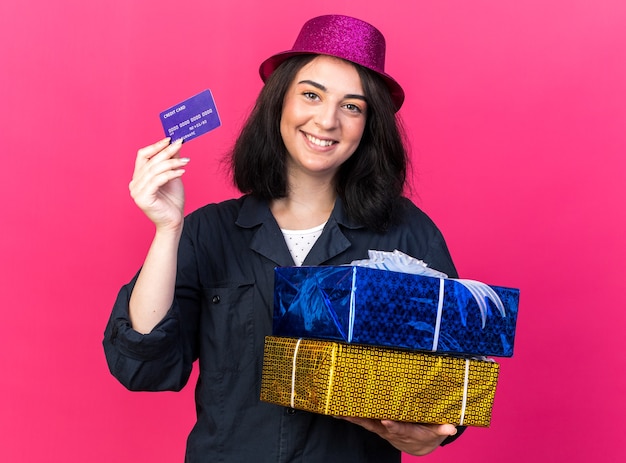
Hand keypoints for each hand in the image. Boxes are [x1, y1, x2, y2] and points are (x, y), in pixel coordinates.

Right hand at [129, 138, 187, 230]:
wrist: (174, 221)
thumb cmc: (172, 201)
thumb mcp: (172, 177)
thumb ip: (171, 162)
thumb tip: (175, 145)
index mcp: (138, 177)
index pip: (142, 156)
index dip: (155, 146)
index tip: (170, 139)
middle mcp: (134, 183)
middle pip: (150, 161)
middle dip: (167, 152)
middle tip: (180, 144)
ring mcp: (136, 191)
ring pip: (155, 170)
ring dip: (172, 163)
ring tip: (186, 161)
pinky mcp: (143, 198)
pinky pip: (158, 180)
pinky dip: (170, 174)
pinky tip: (181, 171)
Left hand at [338, 417, 456, 455]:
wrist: (417, 445)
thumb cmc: (427, 433)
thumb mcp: (435, 432)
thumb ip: (441, 429)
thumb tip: (452, 428)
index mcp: (406, 431)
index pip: (399, 429)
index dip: (392, 426)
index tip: (386, 421)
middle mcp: (390, 430)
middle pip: (376, 426)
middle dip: (363, 420)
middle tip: (351, 414)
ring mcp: (381, 428)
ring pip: (366, 423)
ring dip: (353, 418)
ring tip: (340, 412)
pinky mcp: (376, 425)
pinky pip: (363, 420)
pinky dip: (351, 416)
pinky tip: (339, 412)